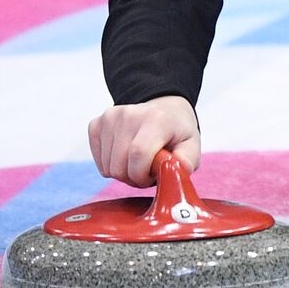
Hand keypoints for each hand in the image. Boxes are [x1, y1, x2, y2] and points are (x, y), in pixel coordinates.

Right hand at [87, 95, 201, 187]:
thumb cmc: (177, 132)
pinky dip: (111, 165)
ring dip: (123, 172)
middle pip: (119, 166)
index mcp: (156, 119)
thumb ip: (187, 161)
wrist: (164, 110)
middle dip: (133, 177)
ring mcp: (110, 117)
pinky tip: (125, 154)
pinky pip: (98, 161)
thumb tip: (176, 169)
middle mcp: (129, 114)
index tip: (153, 175)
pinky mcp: (97, 123)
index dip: (143, 175)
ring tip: (138, 161)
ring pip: (108, 167)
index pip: (138, 154)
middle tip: (147, 169)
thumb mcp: (192, 146)